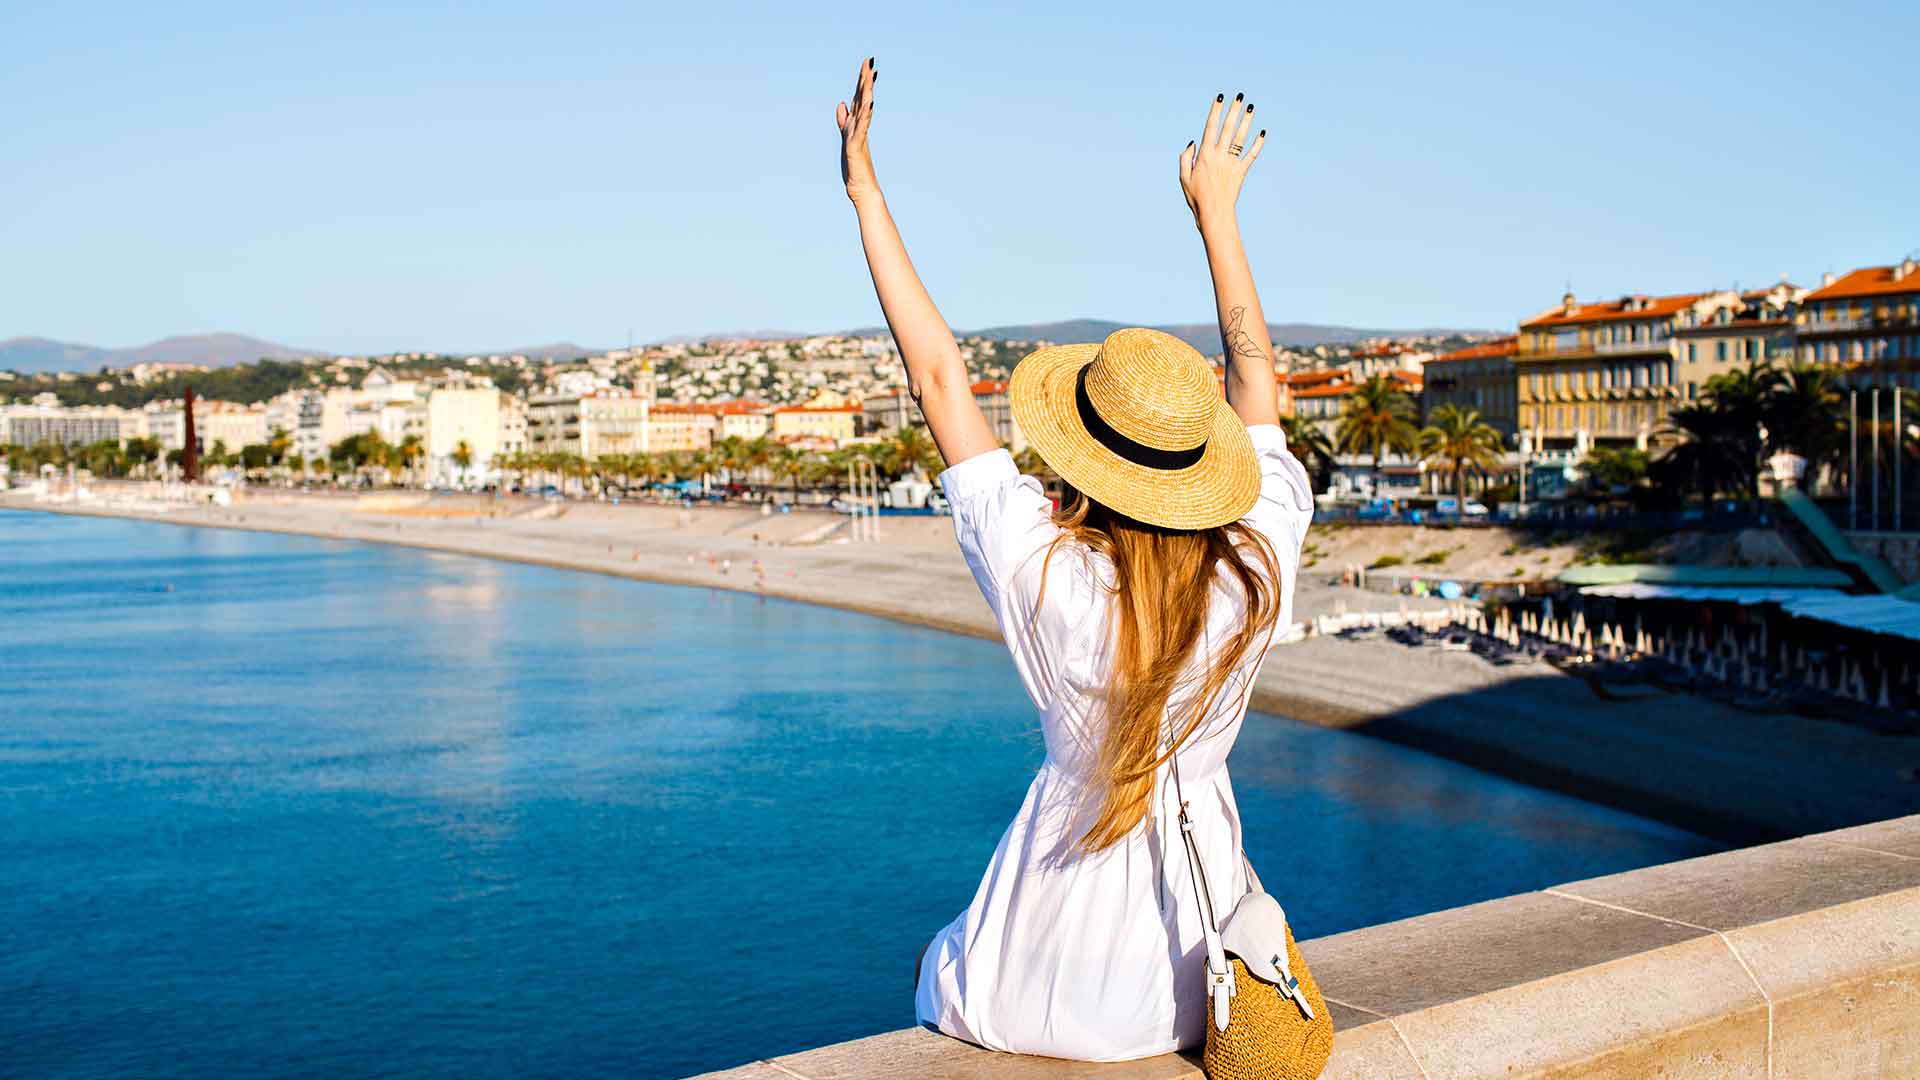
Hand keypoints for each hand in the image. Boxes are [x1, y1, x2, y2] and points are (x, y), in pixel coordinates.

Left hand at [836, 57, 878, 205]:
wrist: (861, 188)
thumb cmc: (854, 166)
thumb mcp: (845, 137)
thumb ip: (844, 120)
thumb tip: (841, 103)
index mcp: (857, 124)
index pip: (860, 98)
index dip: (862, 81)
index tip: (867, 64)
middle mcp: (860, 127)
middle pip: (863, 99)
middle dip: (865, 80)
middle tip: (869, 60)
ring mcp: (860, 136)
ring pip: (864, 110)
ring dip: (867, 92)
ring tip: (870, 75)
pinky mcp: (857, 146)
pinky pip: (862, 128)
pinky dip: (865, 115)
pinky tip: (869, 103)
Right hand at [1179, 93, 1263, 230]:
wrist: (1214, 214)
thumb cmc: (1196, 197)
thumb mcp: (1184, 178)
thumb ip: (1186, 158)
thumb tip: (1192, 143)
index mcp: (1205, 155)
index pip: (1211, 127)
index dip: (1216, 110)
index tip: (1220, 98)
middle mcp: (1220, 156)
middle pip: (1228, 128)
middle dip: (1234, 110)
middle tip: (1240, 96)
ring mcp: (1232, 163)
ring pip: (1241, 138)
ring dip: (1247, 121)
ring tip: (1251, 108)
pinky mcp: (1241, 172)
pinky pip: (1251, 156)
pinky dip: (1258, 144)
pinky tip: (1262, 133)